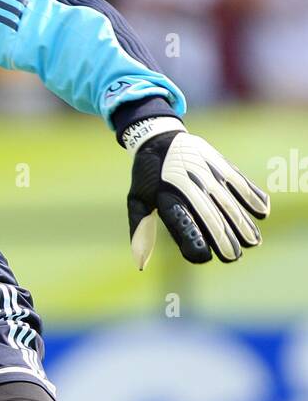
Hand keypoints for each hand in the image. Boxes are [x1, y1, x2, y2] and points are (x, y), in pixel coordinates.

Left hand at [124, 121, 269, 269]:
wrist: (159, 136)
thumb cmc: (148, 175)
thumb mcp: (137, 200)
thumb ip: (141, 230)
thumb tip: (139, 264)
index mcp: (168, 197)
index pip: (182, 224)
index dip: (193, 241)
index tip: (203, 257)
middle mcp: (189, 185)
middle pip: (211, 216)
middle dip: (224, 238)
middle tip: (233, 257)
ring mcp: (207, 174)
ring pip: (228, 202)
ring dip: (242, 223)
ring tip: (252, 242)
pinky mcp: (221, 165)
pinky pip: (239, 182)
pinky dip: (252, 195)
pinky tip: (262, 212)